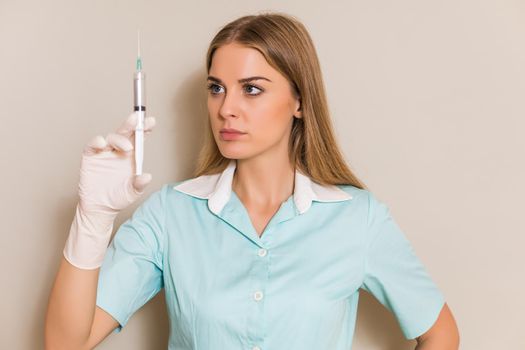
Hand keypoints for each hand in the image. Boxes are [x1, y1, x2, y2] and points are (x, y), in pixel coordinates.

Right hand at [63, 112, 155, 268]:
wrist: (99, 208)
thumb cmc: (118, 198)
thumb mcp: (132, 193)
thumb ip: (139, 184)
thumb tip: (147, 176)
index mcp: (131, 156)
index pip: (139, 138)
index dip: (145, 129)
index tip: (151, 121)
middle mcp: (118, 151)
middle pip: (125, 133)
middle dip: (132, 124)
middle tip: (137, 118)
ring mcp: (104, 153)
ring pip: (111, 138)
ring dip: (119, 138)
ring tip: (127, 147)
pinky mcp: (90, 157)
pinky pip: (93, 145)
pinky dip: (97, 142)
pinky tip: (102, 144)